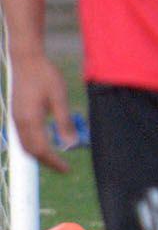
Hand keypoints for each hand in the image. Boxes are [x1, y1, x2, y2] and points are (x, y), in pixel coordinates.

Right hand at [10, 54, 75, 171]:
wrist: (26, 59)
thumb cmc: (45, 75)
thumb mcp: (59, 97)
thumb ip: (64, 121)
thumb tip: (71, 144)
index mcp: (30, 120)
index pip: (42, 150)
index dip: (54, 162)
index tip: (68, 169)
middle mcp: (19, 122)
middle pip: (31, 151)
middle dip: (47, 162)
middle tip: (63, 168)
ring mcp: (15, 118)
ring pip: (25, 145)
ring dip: (39, 154)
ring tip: (56, 158)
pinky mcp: (16, 114)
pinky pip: (23, 136)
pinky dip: (34, 144)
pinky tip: (46, 142)